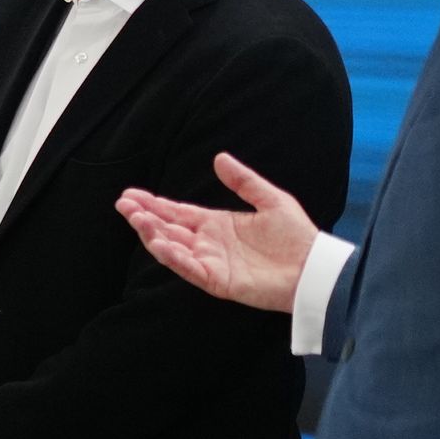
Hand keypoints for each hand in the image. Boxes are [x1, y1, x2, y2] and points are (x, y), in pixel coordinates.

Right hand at [118, 154, 318, 313]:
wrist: (315, 268)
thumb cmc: (297, 236)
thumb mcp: (271, 199)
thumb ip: (243, 181)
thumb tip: (219, 157)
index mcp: (217, 224)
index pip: (177, 213)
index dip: (155, 204)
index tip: (131, 194)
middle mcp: (208, 243)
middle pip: (168, 229)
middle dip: (144, 217)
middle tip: (124, 205)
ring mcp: (211, 263)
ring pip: (172, 248)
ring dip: (152, 235)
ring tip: (136, 219)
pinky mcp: (218, 281)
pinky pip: (189, 269)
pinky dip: (173, 257)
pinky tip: (158, 244)